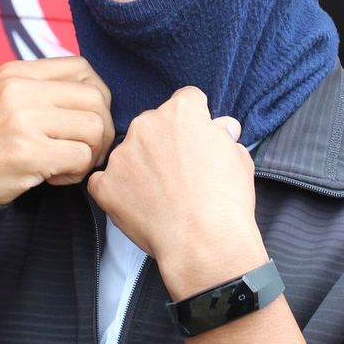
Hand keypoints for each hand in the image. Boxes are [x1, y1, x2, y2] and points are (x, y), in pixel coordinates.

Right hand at [0, 56, 113, 203]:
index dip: (97, 96)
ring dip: (89, 153)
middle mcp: (20, 90)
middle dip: (102, 129)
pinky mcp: (27, 153)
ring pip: (94, 129)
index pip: (82, 68)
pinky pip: (80, 158)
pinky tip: (54, 178)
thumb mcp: (0, 98)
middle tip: (85, 150)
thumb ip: (38, 90)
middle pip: (96, 98)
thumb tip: (92, 93)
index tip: (86, 119)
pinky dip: (76, 173)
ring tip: (65, 164)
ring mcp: (23, 120)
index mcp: (15, 72)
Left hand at [87, 87, 266, 298]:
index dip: (195, 122)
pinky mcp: (105, 184)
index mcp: (181, 112)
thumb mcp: (239, 158)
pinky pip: (104, 181)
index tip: (197, 139)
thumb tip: (222, 128)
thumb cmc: (226, 201)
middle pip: (153, 124)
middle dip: (164, 142)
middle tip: (180, 173)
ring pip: (129, 152)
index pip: (185, 101)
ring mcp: (122, 154)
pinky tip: (138, 205)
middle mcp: (147, 124)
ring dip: (141, 166)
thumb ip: (224, 136)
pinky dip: (117, 191)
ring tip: (162, 195)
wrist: (203, 241)